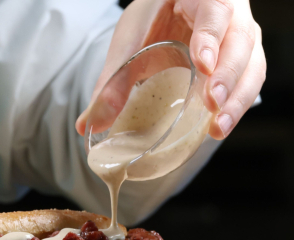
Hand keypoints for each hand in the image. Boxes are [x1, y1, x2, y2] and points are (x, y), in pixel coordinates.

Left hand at [76, 0, 265, 139]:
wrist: (171, 10)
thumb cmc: (155, 18)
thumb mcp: (131, 40)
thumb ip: (112, 80)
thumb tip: (87, 124)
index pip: (214, 13)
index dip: (210, 39)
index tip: (201, 66)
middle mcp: (232, 16)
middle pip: (241, 42)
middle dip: (227, 77)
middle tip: (210, 106)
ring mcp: (242, 38)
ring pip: (252, 65)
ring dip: (237, 99)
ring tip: (217, 127)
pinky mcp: (244, 61)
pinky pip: (250, 82)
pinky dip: (237, 104)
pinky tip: (219, 127)